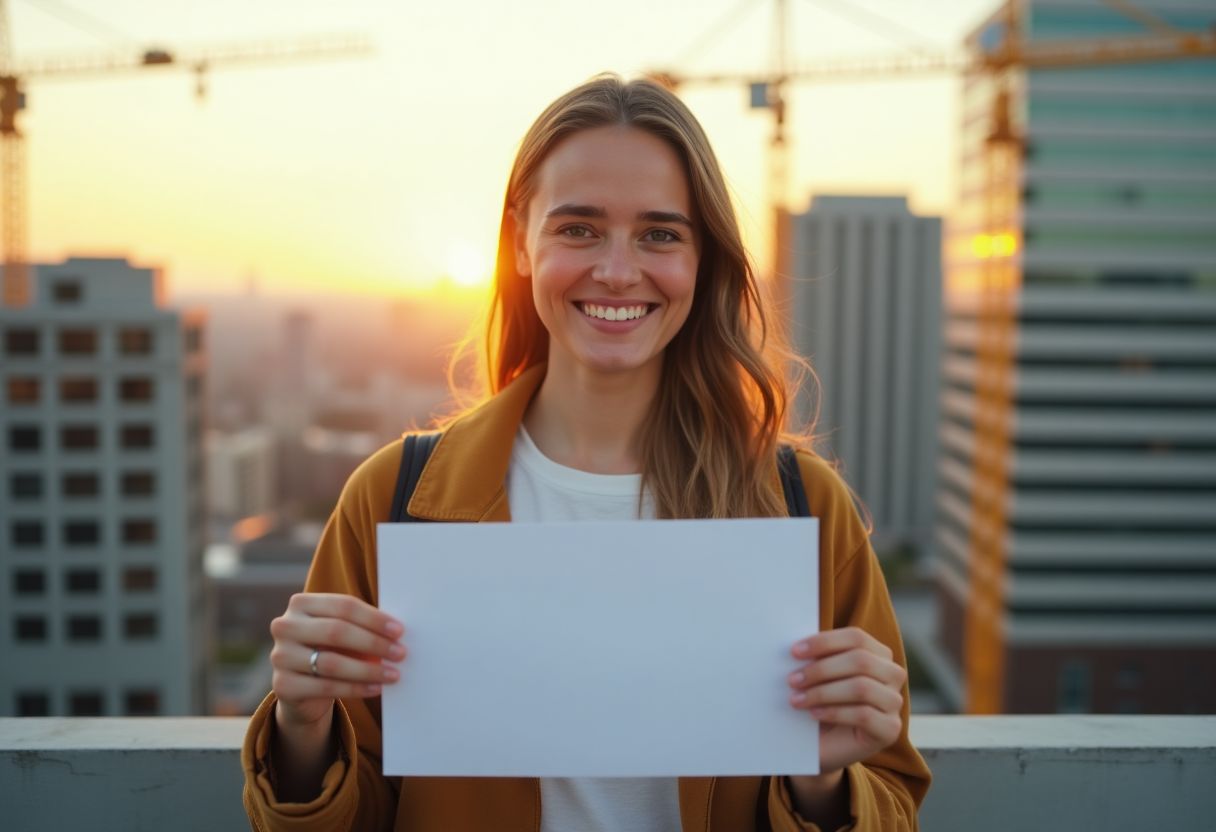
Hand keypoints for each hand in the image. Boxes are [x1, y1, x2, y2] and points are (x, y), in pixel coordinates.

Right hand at [269, 592, 405, 729]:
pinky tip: (375, 688)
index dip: (374, 618)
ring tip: (392, 674)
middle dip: (373, 643)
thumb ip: (362, 626)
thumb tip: (397, 632)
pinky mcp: (282, 686)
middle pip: (336, 631)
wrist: (302, 689)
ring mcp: (280, 656)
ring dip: (367, 669)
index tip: (399, 631)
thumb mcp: (343, 633)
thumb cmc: (331, 650)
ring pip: (331, 662)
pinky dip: (355, 688)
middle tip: (400, 653)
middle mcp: (285, 626)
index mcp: (301, 603)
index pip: (343, 606)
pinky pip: (325, 687)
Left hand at [786, 626, 905, 774]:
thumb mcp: (819, 676)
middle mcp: (893, 674)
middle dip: (821, 669)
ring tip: (797, 699)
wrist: (826, 744)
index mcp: (878, 653)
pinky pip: (864, 715)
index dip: (825, 642)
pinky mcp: (890, 729)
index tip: (794, 651)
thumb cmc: (821, 702)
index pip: (857, 638)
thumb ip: (817, 658)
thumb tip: (798, 646)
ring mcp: (894, 702)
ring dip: (823, 692)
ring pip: (862, 688)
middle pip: (861, 661)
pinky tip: (814, 714)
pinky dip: (834, 712)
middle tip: (793, 680)